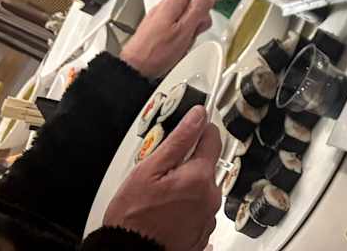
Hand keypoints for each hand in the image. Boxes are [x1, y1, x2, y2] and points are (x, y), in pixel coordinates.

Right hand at [100, 106, 221, 250]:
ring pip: (202, 188)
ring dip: (187, 187)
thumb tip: (198, 115)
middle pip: (206, 165)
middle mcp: (211, 196)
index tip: (190, 128)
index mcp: (200, 176)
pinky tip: (167, 211)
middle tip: (161, 173)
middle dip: (187, 164)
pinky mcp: (203, 231)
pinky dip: (187, 207)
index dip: (199, 129)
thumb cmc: (134, 217)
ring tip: (161, 197)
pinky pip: (199, 209)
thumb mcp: (150, 170)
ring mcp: (208, 216)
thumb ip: (179, 139)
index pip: (213, 138)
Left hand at [119, 0, 221, 79]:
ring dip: (192, 21)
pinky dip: (183, 29)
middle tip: (202, 24)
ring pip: (183, 10)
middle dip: (200, 9)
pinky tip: (182, 42)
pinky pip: (175, 21)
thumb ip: (199, 8)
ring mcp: (158, 17)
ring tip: (190, 37)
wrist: (134, 68)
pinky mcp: (156, 27)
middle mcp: (163, 6)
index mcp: (171, 3)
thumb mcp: (185, 30)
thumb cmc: (156, 52)